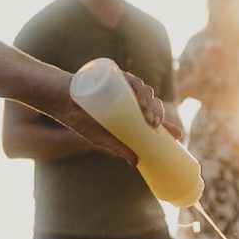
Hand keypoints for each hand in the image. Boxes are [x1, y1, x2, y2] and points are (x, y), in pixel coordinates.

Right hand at [42, 73, 171, 165]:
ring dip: (152, 104)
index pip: (152, 117)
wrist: (60, 100)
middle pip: (152, 104)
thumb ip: (118, 147)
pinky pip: (133, 80)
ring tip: (149, 119)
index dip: (167, 125)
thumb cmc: (80, 118)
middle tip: (157, 126)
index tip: (179, 135)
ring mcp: (123, 86)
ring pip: (146, 92)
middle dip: (160, 115)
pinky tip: (142, 100)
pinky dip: (140, 89)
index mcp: (129, 112)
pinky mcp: (115, 76)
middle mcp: (129, 98)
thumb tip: (135, 162)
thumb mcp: (101, 137)